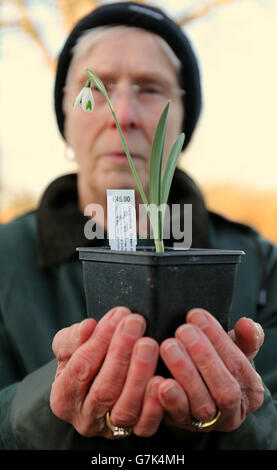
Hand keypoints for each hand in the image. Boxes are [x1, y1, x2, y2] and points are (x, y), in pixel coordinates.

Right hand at [50, 307, 162, 437]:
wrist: (98, 381)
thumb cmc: (84, 360)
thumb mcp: (70, 347)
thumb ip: (72, 338)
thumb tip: (87, 327)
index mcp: (63, 397)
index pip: (81, 367)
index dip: (100, 340)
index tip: (118, 315)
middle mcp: (85, 418)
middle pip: (104, 389)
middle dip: (121, 352)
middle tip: (136, 323)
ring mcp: (110, 429)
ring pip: (126, 407)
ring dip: (140, 373)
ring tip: (149, 344)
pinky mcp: (135, 432)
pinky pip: (146, 424)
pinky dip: (155, 403)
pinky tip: (162, 379)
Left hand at [158, 308, 264, 431]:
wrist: (193, 391)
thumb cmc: (215, 363)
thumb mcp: (232, 350)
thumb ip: (244, 338)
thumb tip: (248, 325)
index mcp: (250, 390)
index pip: (238, 364)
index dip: (218, 339)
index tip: (197, 315)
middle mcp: (234, 411)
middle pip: (225, 389)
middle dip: (203, 356)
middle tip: (183, 330)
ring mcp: (209, 423)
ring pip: (202, 404)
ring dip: (185, 374)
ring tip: (169, 347)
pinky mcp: (184, 426)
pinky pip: (178, 418)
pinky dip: (170, 400)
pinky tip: (159, 381)